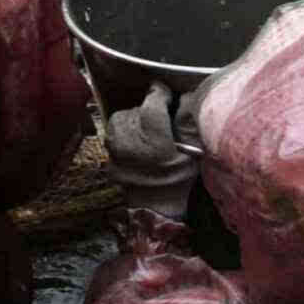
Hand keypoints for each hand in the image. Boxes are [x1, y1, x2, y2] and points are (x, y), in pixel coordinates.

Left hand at [103, 84, 199, 210]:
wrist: (158, 212)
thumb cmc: (180, 183)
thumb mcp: (194, 152)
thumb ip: (188, 121)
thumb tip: (187, 96)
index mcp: (154, 137)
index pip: (153, 100)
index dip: (160, 92)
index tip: (164, 91)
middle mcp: (130, 141)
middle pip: (134, 110)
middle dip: (146, 110)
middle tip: (159, 118)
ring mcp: (116, 153)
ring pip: (119, 122)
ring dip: (132, 121)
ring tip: (146, 130)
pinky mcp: (109, 163)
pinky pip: (113, 140)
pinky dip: (124, 138)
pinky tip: (137, 146)